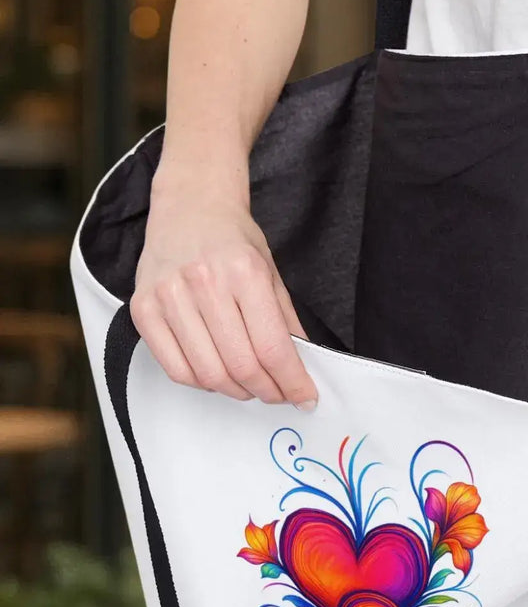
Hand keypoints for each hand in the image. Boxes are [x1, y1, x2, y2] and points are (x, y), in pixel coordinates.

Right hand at [130, 173, 317, 406]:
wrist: (190, 208)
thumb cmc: (234, 241)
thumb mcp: (272, 274)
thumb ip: (287, 322)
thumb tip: (302, 369)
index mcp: (244, 273)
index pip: (273, 347)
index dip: (292, 382)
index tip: (305, 397)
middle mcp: (203, 283)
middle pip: (241, 365)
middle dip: (267, 391)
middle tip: (279, 394)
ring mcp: (168, 297)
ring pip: (208, 373)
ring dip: (237, 391)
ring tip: (250, 387)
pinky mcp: (143, 310)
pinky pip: (175, 369)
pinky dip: (202, 383)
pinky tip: (218, 376)